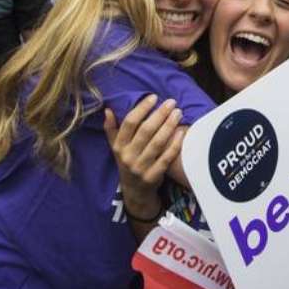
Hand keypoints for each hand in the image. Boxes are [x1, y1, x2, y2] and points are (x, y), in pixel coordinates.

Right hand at [103, 95, 183, 217]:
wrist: (135, 191)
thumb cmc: (127, 162)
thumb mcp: (115, 147)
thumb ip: (111, 129)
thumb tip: (108, 109)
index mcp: (118, 146)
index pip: (129, 123)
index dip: (142, 108)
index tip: (154, 97)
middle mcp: (127, 156)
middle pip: (145, 131)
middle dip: (160, 114)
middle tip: (171, 102)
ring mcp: (140, 167)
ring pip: (157, 143)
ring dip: (169, 126)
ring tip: (178, 113)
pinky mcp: (153, 176)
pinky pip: (166, 158)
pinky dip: (174, 144)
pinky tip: (181, 132)